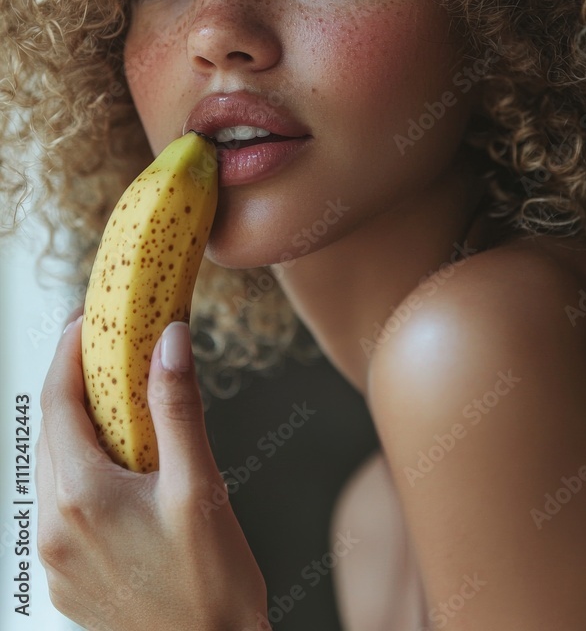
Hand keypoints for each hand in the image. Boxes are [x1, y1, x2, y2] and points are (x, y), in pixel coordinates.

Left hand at [36, 310, 268, 630]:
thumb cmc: (212, 585)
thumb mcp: (199, 486)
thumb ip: (178, 408)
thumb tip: (169, 341)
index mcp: (81, 498)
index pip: (58, 402)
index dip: (69, 352)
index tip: (88, 319)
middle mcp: (54, 529)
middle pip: (53, 432)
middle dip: (78, 386)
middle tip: (114, 352)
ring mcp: (55, 559)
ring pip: (56, 468)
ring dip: (83, 430)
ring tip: (124, 405)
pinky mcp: (66, 578)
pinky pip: (65, 506)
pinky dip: (86, 472)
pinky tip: (124, 468)